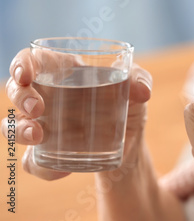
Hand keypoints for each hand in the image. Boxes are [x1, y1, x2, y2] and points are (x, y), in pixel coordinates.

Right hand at [1, 48, 152, 179]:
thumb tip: (142, 91)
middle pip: (16, 90)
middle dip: (19, 98)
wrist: (131, 140)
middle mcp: (48, 97)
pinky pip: (33, 163)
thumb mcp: (137, 87)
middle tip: (37, 110)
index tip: (25, 76)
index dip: (21, 64)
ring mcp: (44, 125)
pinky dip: (43, 168)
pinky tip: (64, 171)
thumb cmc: (127, 102)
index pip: (32, 60)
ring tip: (38, 136)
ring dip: (18, 131)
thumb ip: (141, 80)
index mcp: (65, 72)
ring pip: (11, 126)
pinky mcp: (48, 152)